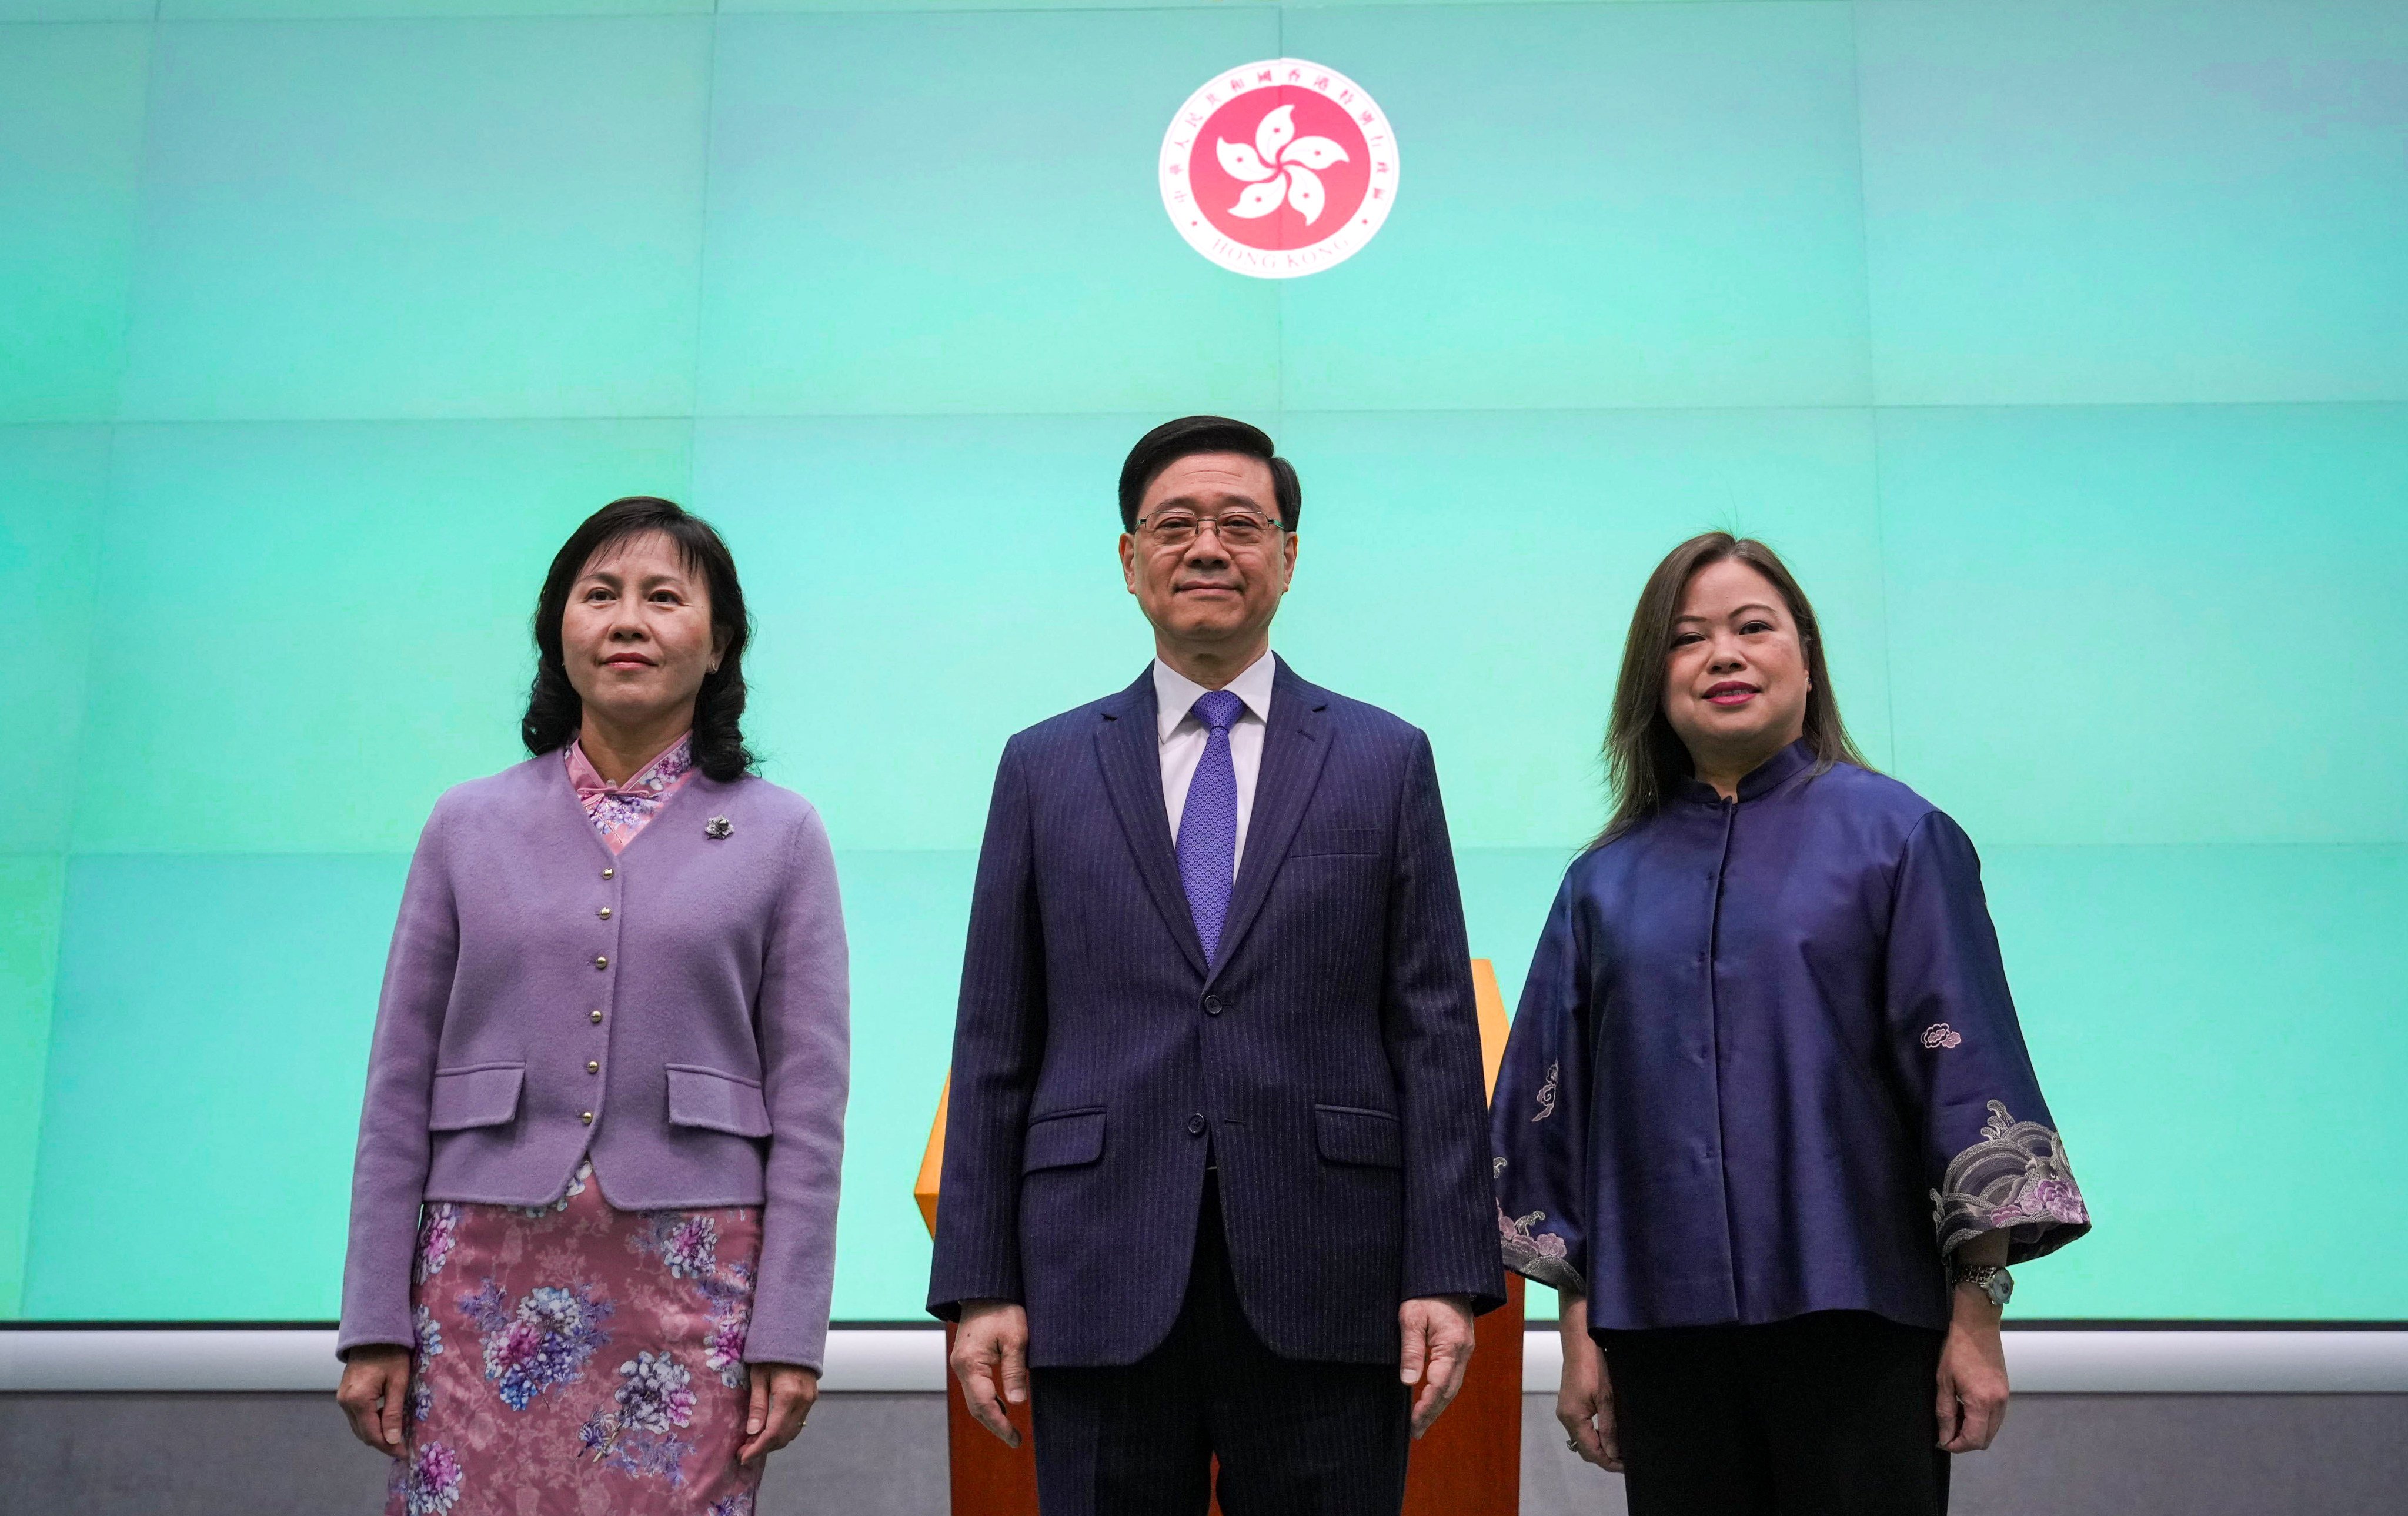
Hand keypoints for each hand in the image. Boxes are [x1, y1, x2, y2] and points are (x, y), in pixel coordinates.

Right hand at [335, 1345, 411, 1457]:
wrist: (373, 1333)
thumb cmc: (391, 1353)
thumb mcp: (398, 1382)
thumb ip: (393, 1412)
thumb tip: (393, 1440)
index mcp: (358, 1400)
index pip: (372, 1435)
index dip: (389, 1447)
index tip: (405, 1454)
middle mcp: (345, 1403)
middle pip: (363, 1434)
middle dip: (383, 1442)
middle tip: (404, 1446)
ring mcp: (342, 1399)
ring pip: (359, 1427)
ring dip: (376, 1433)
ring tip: (398, 1434)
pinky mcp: (344, 1395)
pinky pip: (357, 1417)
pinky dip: (370, 1422)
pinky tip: (386, 1418)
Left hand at [737, 1362, 817, 1467]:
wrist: (795, 1334)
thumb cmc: (772, 1352)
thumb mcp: (759, 1376)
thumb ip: (757, 1405)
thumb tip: (752, 1432)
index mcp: (788, 1395)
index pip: (773, 1433)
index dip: (757, 1448)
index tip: (743, 1457)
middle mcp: (803, 1401)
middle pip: (783, 1436)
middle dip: (763, 1448)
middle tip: (744, 1453)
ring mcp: (810, 1400)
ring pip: (792, 1432)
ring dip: (773, 1442)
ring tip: (753, 1444)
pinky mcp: (811, 1398)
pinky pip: (798, 1423)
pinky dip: (783, 1432)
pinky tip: (768, 1432)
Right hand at [949, 1300, 1030, 1447]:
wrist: (985, 1289)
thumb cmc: (1003, 1309)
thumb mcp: (1016, 1338)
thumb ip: (1014, 1371)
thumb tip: (1017, 1403)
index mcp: (970, 1364)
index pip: (984, 1404)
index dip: (1000, 1424)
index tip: (1015, 1438)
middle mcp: (960, 1367)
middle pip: (975, 1406)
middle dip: (995, 1425)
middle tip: (1015, 1440)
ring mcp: (961, 1363)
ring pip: (973, 1399)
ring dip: (990, 1414)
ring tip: (1010, 1429)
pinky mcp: (966, 1359)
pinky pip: (974, 1387)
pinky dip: (987, 1400)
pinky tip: (1002, 1406)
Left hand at [1398, 1295, 1475, 1439]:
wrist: (1448, 1275)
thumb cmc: (1426, 1292)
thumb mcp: (1411, 1316)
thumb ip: (1411, 1349)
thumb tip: (1408, 1382)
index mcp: (1452, 1345)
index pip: (1439, 1385)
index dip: (1426, 1407)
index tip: (1413, 1423)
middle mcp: (1463, 1351)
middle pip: (1449, 1391)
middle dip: (1432, 1413)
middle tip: (1416, 1432)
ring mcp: (1464, 1350)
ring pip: (1452, 1385)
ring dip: (1437, 1405)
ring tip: (1421, 1423)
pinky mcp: (1460, 1346)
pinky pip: (1452, 1375)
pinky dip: (1441, 1391)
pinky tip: (1430, 1399)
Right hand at [1555, 1300, 1620, 1471]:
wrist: (1580, 1342)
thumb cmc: (1594, 1366)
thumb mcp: (1606, 1398)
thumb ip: (1609, 1427)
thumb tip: (1613, 1453)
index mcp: (1573, 1418)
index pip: (1591, 1451)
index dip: (1609, 1462)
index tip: (1627, 1467)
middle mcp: (1565, 1417)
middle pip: (1584, 1448)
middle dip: (1604, 1457)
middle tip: (1626, 1460)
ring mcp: (1565, 1410)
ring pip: (1582, 1439)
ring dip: (1600, 1447)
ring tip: (1621, 1449)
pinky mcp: (1569, 1403)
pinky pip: (1581, 1428)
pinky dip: (1594, 1436)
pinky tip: (1608, 1434)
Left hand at [1935, 1287, 2009, 1451]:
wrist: (1977, 1326)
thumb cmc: (1956, 1350)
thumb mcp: (1943, 1382)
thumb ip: (1944, 1413)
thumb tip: (1945, 1438)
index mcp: (1982, 1402)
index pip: (1974, 1440)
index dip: (1957, 1446)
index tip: (1942, 1442)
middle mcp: (1998, 1404)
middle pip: (1985, 1439)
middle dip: (1966, 1441)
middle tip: (1947, 1432)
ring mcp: (2005, 1398)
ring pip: (1992, 1430)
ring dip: (1975, 1431)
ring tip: (1955, 1418)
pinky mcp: (2006, 1392)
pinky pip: (1996, 1417)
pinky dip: (1982, 1421)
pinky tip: (1966, 1408)